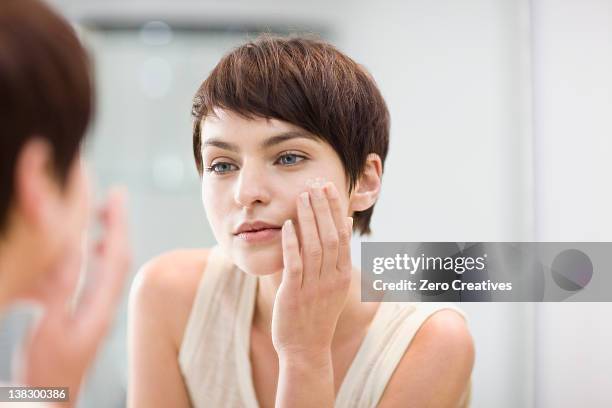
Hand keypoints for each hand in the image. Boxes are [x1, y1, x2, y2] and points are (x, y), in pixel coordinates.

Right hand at [14, 188, 130, 404]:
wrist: (52, 398)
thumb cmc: (48, 371)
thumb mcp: (50, 328)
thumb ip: (61, 291)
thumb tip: (73, 254)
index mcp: (99, 305)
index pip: (114, 255)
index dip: (116, 223)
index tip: (117, 196)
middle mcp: (105, 304)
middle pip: (119, 256)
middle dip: (117, 224)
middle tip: (113, 199)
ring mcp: (100, 309)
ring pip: (112, 265)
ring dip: (109, 238)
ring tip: (104, 218)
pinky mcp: (92, 314)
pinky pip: (102, 277)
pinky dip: (99, 256)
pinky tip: (91, 251)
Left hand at [271, 178, 352, 360]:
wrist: (306, 350)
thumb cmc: (317, 316)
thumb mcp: (333, 287)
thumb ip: (336, 258)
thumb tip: (343, 226)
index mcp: (342, 275)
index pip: (342, 236)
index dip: (336, 210)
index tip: (331, 189)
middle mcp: (331, 279)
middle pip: (330, 236)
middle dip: (324, 208)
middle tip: (317, 184)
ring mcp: (314, 286)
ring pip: (314, 246)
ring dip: (309, 219)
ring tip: (303, 196)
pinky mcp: (295, 294)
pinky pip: (295, 264)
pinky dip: (292, 243)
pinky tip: (288, 226)